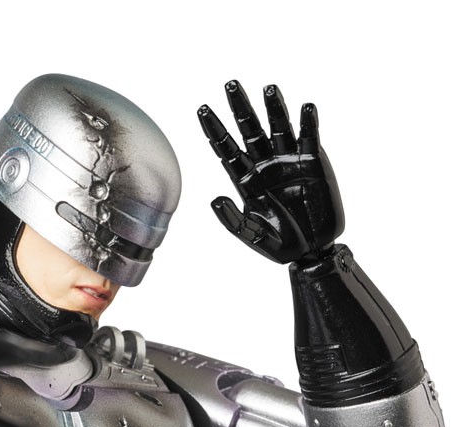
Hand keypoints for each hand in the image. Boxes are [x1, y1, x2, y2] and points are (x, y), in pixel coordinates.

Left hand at [198, 80, 343, 263]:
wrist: (310, 251)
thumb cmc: (278, 244)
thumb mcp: (250, 234)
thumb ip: (231, 218)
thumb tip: (214, 200)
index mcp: (245, 179)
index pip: (226, 149)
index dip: (214, 130)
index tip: (202, 110)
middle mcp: (264, 164)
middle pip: (249, 130)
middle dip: (240, 108)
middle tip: (230, 85)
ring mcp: (288, 161)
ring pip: (278, 127)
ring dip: (274, 108)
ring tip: (268, 89)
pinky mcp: (313, 162)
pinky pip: (309, 137)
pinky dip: (308, 122)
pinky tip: (305, 107)